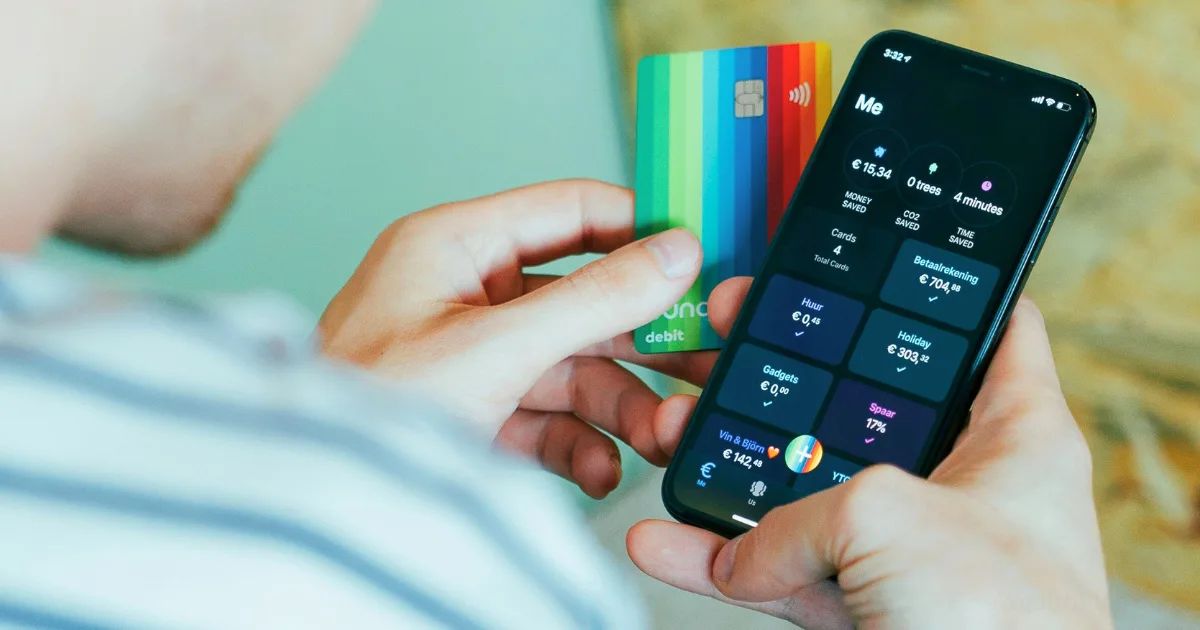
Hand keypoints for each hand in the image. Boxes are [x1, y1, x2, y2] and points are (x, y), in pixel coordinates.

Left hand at [319, 180, 719, 497]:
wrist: (318, 505)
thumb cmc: (367, 410)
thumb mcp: (494, 348)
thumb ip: (592, 299)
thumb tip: (672, 255)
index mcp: (452, 247)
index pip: (567, 211)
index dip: (636, 229)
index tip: (697, 256)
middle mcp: (462, 295)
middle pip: (579, 299)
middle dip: (639, 340)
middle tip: (699, 359)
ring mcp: (469, 358)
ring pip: (568, 367)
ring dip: (617, 405)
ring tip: (659, 436)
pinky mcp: (472, 413)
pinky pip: (542, 417)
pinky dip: (576, 444)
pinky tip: (602, 469)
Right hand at [627, 296, 1112, 629]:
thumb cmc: (1008, 627)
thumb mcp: (893, 517)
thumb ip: (801, 513)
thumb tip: (748, 554)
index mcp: (1012, 436)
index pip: (988, 331)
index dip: (933, 292)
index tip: (864, 267)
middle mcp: (958, 487)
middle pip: (859, 404)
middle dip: (784, 378)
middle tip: (728, 340)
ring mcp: (905, 552)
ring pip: (801, 493)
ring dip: (729, 469)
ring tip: (672, 430)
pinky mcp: (861, 610)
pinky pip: (776, 572)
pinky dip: (716, 561)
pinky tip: (664, 540)